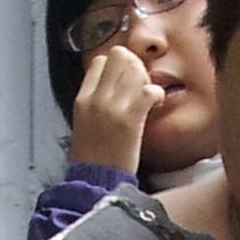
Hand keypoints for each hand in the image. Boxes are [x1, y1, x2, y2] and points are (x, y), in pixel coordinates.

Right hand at [70, 43, 159, 175]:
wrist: (95, 183)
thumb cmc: (94, 159)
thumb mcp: (85, 123)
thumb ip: (96, 100)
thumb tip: (116, 83)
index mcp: (83, 98)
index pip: (101, 60)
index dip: (117, 66)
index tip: (125, 82)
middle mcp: (96, 98)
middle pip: (120, 56)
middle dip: (135, 66)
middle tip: (140, 88)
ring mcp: (112, 107)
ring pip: (136, 68)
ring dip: (147, 79)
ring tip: (148, 98)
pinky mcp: (130, 119)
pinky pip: (149, 89)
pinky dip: (157, 95)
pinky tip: (156, 106)